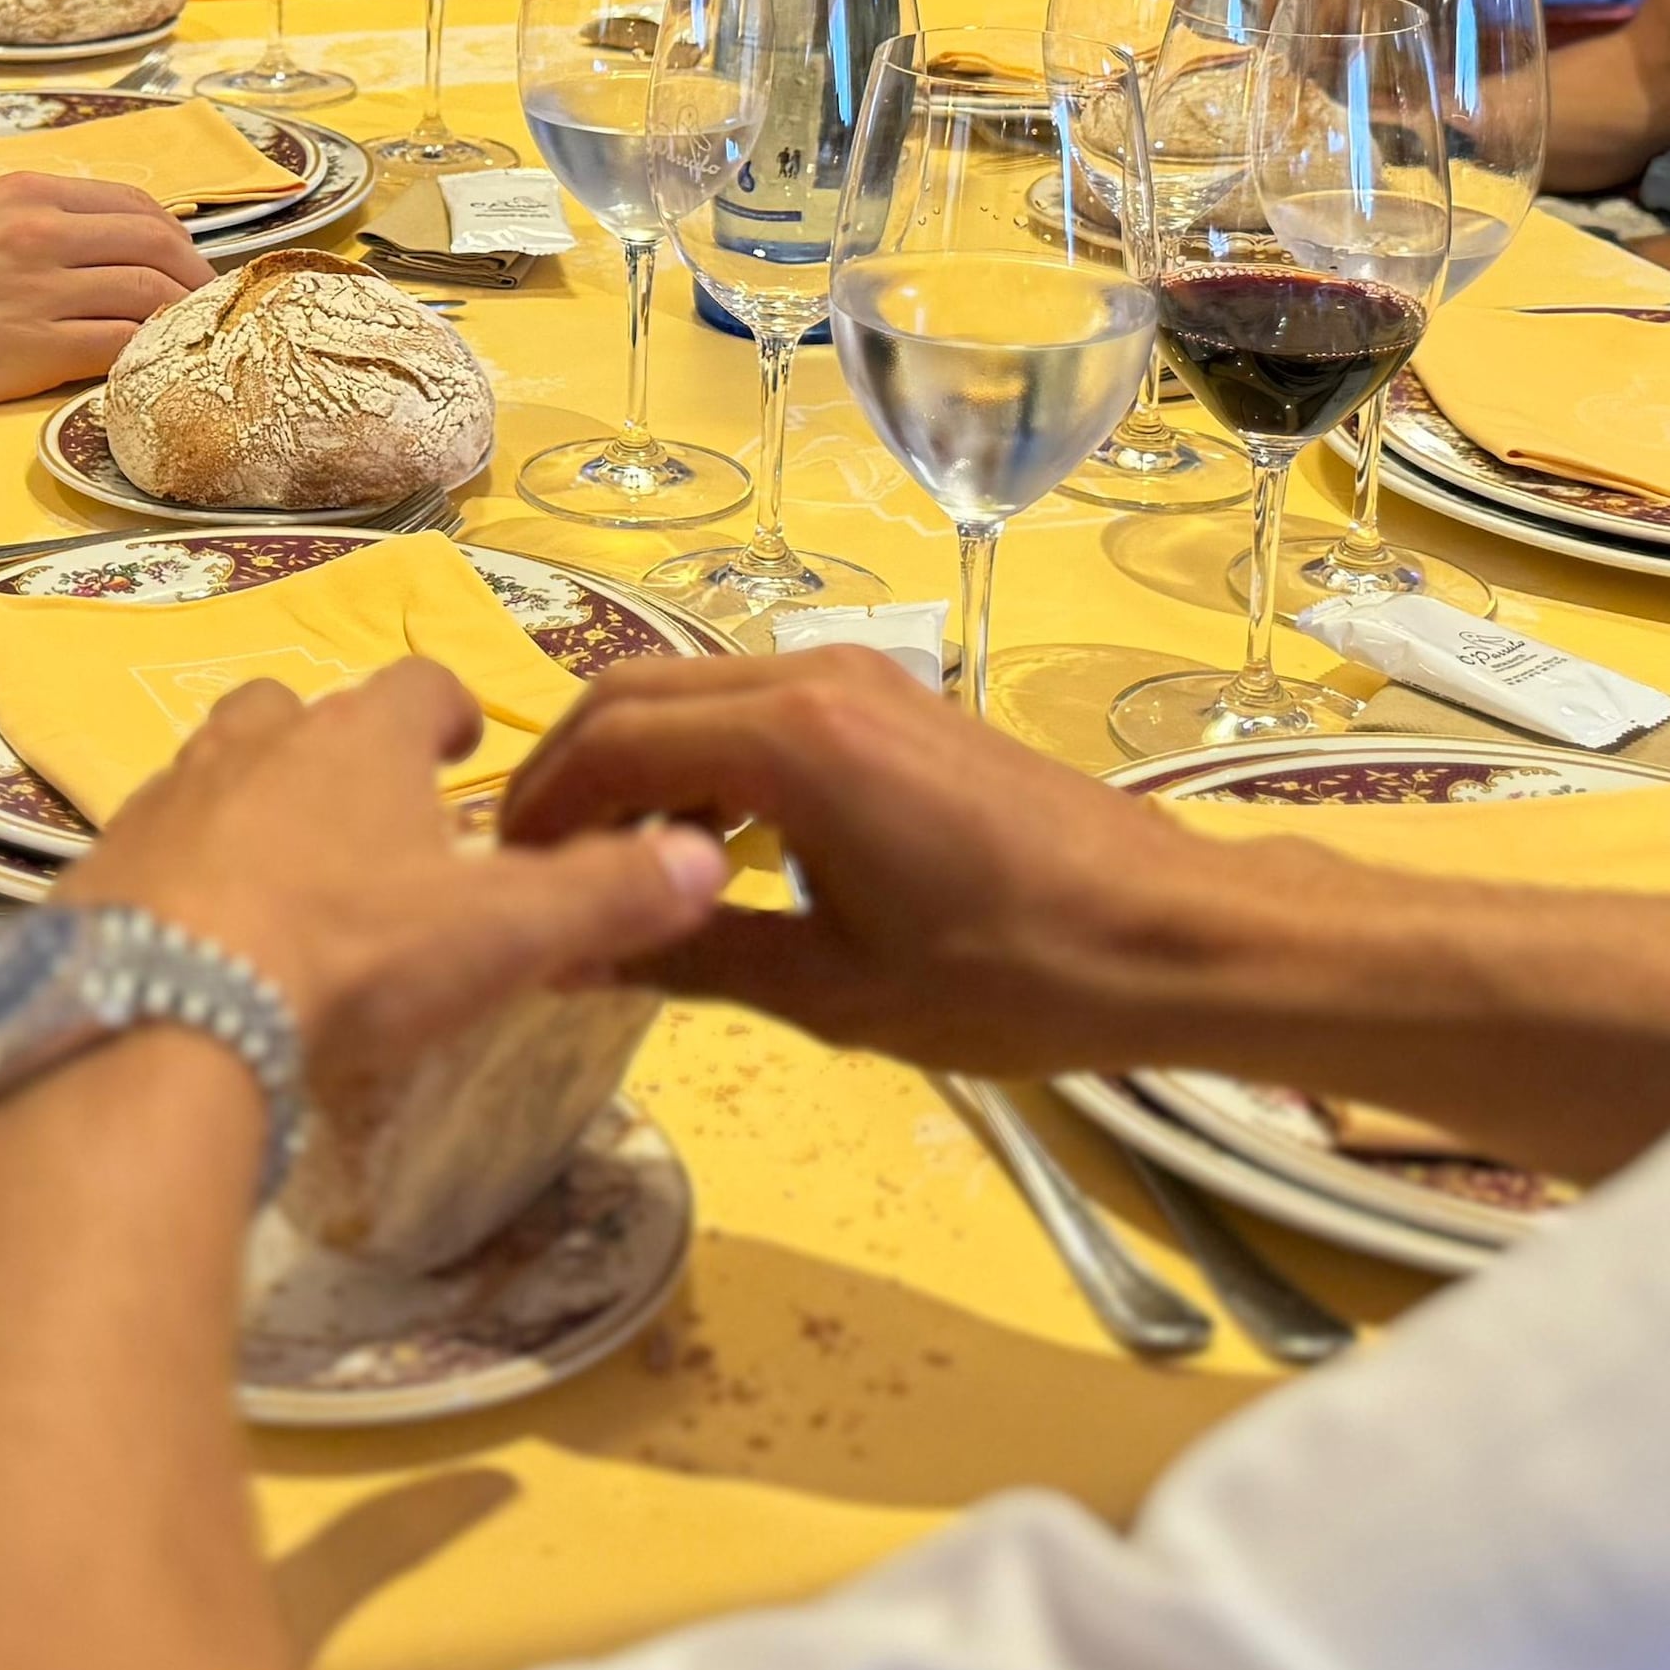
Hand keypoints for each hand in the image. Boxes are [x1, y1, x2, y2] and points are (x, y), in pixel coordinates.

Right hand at [0, 174, 206, 406]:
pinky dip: (150, 359)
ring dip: (184, 324)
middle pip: (161, 249)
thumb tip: (87, 249)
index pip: (138, 206)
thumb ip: (30, 224)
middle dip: (197, 283)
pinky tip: (154, 375)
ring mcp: (41, 292)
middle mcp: (44, 233)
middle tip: (211, 316)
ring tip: (192, 349)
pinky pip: (121, 350)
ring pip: (152, 299)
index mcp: (28, 194)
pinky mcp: (32, 351)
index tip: (189, 272)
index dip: (178, 241)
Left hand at [69, 666, 728, 1095]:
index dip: (446, 708)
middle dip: (332, 743)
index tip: (464, 739)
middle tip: (367, 804)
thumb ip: (606, 896)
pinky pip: (151, 853)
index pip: (417, 685)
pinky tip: (200, 935)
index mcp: (359, 741)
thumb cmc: (350, 954)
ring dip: (250, 801)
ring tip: (281, 866)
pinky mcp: (98, 873)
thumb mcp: (500, 935)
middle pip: (296, 711)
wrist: (158, 1014)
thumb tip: (711, 858)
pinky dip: (182, 876)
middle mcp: (256, 746)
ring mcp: (165, 803)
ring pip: (214, 769)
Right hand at [496, 650, 1248, 1073]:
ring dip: (637, 765)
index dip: (539, 809)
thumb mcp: (832, 992)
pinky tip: (710, 850)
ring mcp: (860, 680)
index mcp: (787, 739)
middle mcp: (814, 677)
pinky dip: (703, 759)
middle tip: (536, 875)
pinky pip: (756, 705)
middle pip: (637, 694)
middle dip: (572, 777)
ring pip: (696, 692)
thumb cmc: (1008, 975)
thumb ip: (693, 958)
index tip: (500, 883)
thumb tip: (575, 956)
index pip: (608, 741)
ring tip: (613, 873)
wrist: (1169, 938)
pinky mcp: (894, 703)